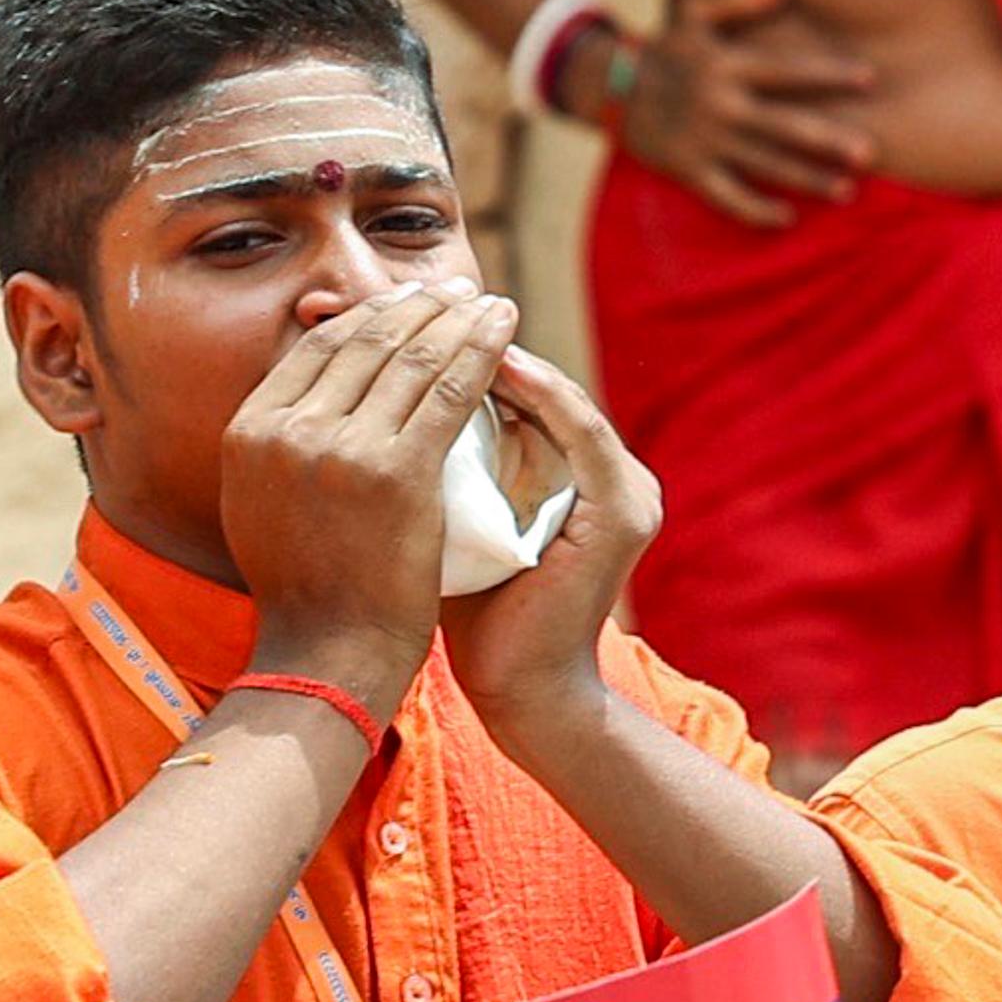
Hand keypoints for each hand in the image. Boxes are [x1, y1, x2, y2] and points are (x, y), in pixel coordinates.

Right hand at [218, 286, 510, 707]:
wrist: (329, 653)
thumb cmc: (306, 589)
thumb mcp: (259, 504)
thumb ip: (278, 444)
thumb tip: (303, 394)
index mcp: (249, 431)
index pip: (318, 349)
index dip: (369, 317)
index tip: (407, 304)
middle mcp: (286, 429)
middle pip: (364, 341)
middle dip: (416, 306)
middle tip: (454, 291)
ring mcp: (340, 448)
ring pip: (411, 355)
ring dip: (456, 318)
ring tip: (486, 304)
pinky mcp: (396, 470)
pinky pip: (449, 389)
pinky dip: (482, 350)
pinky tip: (505, 330)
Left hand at [440, 343, 657, 759]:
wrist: (521, 693)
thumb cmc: (475, 618)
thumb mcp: (455, 526)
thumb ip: (443, 472)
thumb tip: (374, 416)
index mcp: (580, 477)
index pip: (520, 396)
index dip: (462, 358)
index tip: (402, 330)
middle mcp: (615, 475)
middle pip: (541, 387)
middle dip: (477, 345)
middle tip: (418, 309)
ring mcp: (626, 490)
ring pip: (561, 397)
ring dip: (504, 358)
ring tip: (445, 324)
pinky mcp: (623, 509)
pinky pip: (577, 430)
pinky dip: (536, 396)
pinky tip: (488, 368)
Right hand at [606, 0, 878, 225]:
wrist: (610, 89)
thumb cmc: (664, 49)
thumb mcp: (693, 11)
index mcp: (727, 66)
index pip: (788, 71)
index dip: (829, 74)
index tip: (870, 80)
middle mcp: (721, 105)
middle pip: (785, 125)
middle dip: (828, 140)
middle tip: (869, 153)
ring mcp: (706, 142)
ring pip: (766, 165)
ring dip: (808, 179)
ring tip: (846, 190)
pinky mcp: (690, 170)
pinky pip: (728, 197)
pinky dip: (757, 211)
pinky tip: (788, 218)